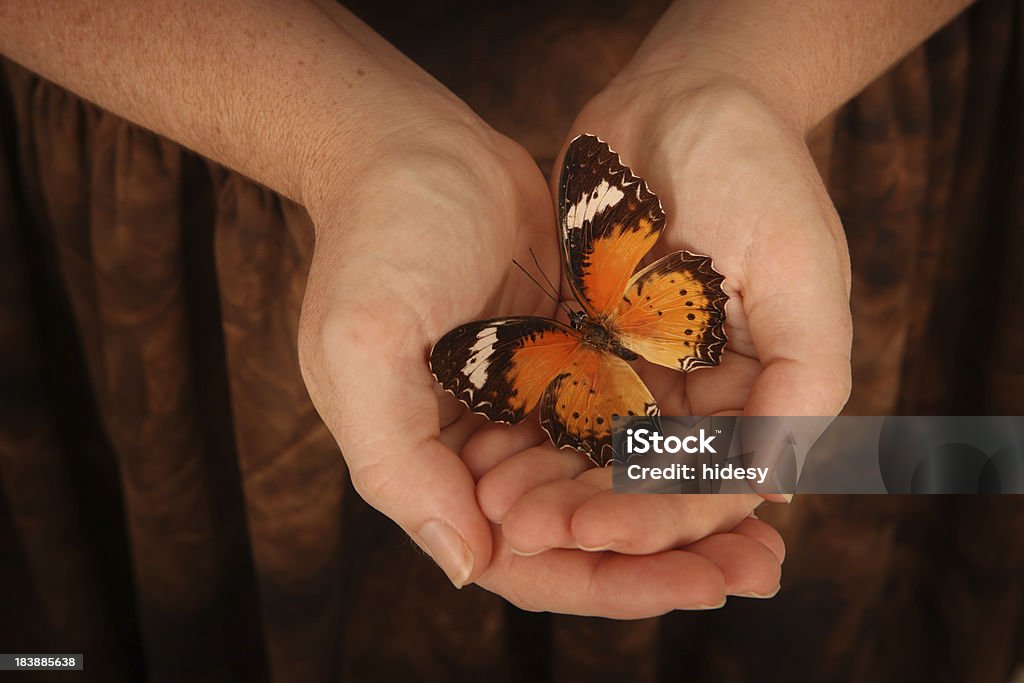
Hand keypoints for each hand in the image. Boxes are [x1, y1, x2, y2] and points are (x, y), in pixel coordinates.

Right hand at [297, 81, 785, 615]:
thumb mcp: (358, 350)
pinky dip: (681, 443)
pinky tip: (745, 452)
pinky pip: (634, 419)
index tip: (695, 581)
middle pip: (586, 532)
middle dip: (669, 556)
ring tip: (768, 533)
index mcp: (434, 469)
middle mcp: (487, 453)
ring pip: (618, 483)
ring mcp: (532, 405)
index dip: (609, 581)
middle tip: (755, 569)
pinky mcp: (570, 360)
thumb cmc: (376, 243)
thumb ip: (398, 462)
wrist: (411, 147)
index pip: (526, 561)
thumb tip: (472, 565)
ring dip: (686, 510)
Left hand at [466, 77, 850, 597]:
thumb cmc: (755, 168)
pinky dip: (528, 432)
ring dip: (551, 484)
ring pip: (595, 450)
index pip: (713, 481)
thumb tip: (776, 488)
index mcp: (763, 389)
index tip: (599, 533)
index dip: (660, 515)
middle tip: (528, 531)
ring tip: (498, 506)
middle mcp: (703, 391)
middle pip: (647, 478)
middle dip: (592, 511)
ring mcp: (644, 367)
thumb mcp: (802, 270)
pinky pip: (558, 399)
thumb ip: (803, 381)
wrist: (682, 95)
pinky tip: (486, 456)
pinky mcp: (591, 340)